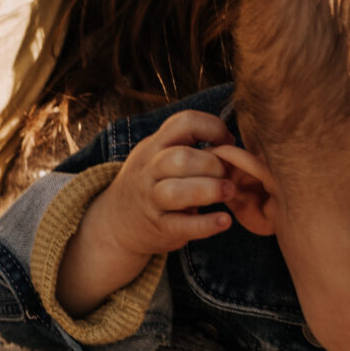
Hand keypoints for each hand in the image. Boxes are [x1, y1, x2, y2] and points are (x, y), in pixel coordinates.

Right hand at [57, 113, 260, 318]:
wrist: (116, 222)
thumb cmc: (152, 183)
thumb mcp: (159, 157)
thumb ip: (189, 148)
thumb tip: (233, 146)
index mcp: (153, 146)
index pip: (184, 123)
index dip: (213, 128)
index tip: (227, 142)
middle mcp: (148, 170)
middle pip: (181, 158)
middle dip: (213, 164)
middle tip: (228, 174)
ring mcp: (151, 200)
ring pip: (177, 191)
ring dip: (210, 190)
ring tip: (230, 192)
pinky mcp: (159, 227)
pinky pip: (182, 226)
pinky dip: (206, 224)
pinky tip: (224, 221)